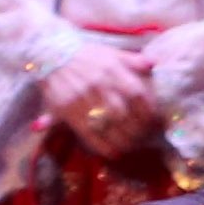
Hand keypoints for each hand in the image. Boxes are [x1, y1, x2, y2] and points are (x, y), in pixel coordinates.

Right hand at [49, 43, 168, 161]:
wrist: (50, 55)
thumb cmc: (84, 55)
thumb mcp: (109, 52)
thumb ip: (132, 60)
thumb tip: (153, 63)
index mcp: (112, 69)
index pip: (137, 93)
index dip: (148, 111)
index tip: (153, 121)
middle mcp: (98, 84)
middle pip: (123, 114)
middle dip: (137, 130)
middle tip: (143, 137)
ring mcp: (81, 98)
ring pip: (107, 126)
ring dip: (122, 141)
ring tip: (130, 146)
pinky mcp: (67, 110)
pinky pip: (88, 133)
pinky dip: (102, 146)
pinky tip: (112, 151)